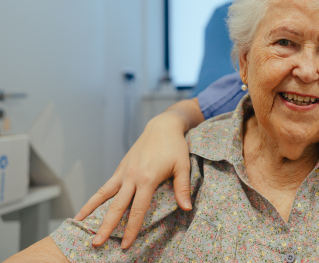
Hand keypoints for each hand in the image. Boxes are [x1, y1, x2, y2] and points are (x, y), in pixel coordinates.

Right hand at [73, 111, 191, 248]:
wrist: (162, 126)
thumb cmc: (175, 146)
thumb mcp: (183, 166)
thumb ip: (182, 188)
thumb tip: (187, 208)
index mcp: (148, 179)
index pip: (138, 210)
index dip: (132, 228)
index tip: (125, 244)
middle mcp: (132, 176)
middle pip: (117, 206)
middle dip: (106, 226)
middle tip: (96, 243)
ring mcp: (124, 172)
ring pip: (104, 195)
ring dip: (91, 211)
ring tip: (78, 225)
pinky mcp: (121, 168)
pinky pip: (105, 186)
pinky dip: (94, 198)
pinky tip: (85, 209)